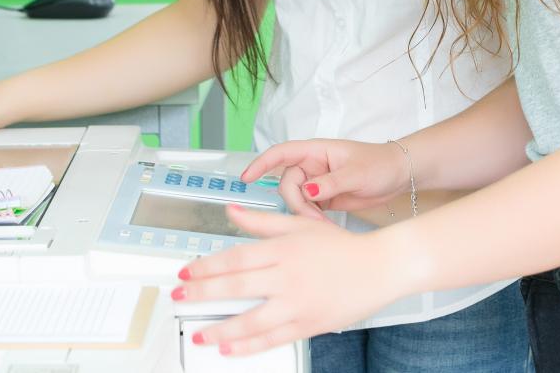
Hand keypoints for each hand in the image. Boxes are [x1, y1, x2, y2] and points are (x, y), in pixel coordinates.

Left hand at [174, 206, 413, 355]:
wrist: (380, 267)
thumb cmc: (341, 246)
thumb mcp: (299, 224)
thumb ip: (261, 221)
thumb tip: (230, 210)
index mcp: (283, 249)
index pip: (235, 258)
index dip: (205, 267)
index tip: (185, 272)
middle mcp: (287, 277)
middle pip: (235, 287)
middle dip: (201, 293)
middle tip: (179, 297)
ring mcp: (298, 304)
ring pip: (250, 320)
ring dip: (220, 328)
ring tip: (199, 332)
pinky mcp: (308, 325)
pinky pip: (272, 339)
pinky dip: (248, 346)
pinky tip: (229, 348)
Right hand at [242, 138, 408, 218]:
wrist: (398, 176)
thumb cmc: (379, 164)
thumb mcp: (356, 173)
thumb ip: (330, 182)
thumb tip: (307, 191)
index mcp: (316, 151)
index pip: (282, 153)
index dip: (262, 163)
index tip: (247, 177)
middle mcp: (312, 166)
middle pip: (287, 184)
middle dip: (296, 203)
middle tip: (314, 219)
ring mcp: (316, 183)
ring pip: (296, 200)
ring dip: (305, 215)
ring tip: (324, 226)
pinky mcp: (323, 199)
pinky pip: (307, 211)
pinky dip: (312, 221)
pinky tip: (325, 229)